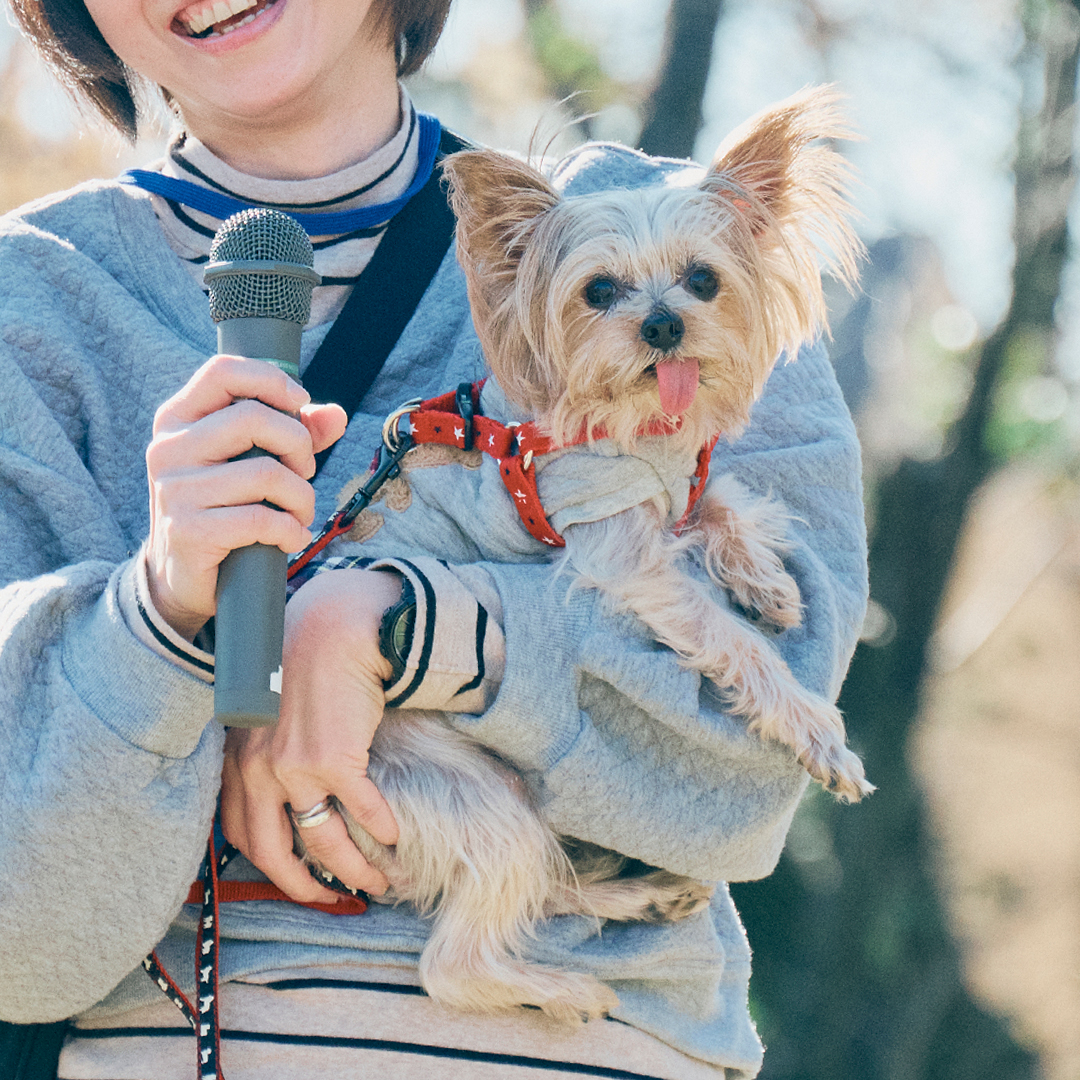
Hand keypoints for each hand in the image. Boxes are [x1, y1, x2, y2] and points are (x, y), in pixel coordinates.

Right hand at [144, 354, 346, 639]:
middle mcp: (169, 448)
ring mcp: (174, 490)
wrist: (182, 576)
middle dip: (298, 445)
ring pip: (265, 473)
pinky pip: (260, 519)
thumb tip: (335, 415)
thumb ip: (294, 434)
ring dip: (301, 497)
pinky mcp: (188, 531)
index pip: (222, 372)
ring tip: (300, 512)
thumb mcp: (251, 462)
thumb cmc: (224, 506)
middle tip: (304, 472)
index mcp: (179, 419)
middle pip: (253, 418)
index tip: (301, 405)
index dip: (271, 380)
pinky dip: (290, 530)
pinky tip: (291, 538)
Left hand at [220, 569, 402, 900]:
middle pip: (275, 852)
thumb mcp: (265, 712)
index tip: (297, 881)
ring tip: (376, 881)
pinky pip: (362, 810)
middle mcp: (256, 771)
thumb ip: (264, 751)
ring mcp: (293, 769)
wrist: (331, 629)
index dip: (271, 867)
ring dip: (353, 869)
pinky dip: (381, 829)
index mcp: (236, 761)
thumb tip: (286, 792)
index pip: (242, 834)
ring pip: (323, 841)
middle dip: (306, 887)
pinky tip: (394, 836)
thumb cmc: (303, 663)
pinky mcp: (333, 760)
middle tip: (332, 901)